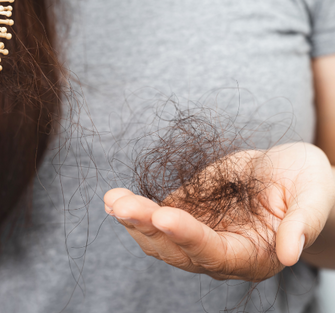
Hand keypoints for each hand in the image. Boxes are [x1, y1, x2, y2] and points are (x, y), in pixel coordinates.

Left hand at [104, 143, 334, 280]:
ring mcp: (200, 230)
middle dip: (147, 227)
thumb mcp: (314, 195)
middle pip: (177, 249)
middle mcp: (220, 250)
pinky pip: (157, 216)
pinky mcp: (188, 210)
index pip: (215, 253)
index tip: (164, 216)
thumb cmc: (307, 183)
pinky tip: (115, 199)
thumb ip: (304, 223)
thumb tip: (292, 253)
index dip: (189, 238)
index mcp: (252, 253)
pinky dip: (136, 209)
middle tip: (121, 205)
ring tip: (112, 199)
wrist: (288, 172)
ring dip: (134, 219)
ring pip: (160, 236)